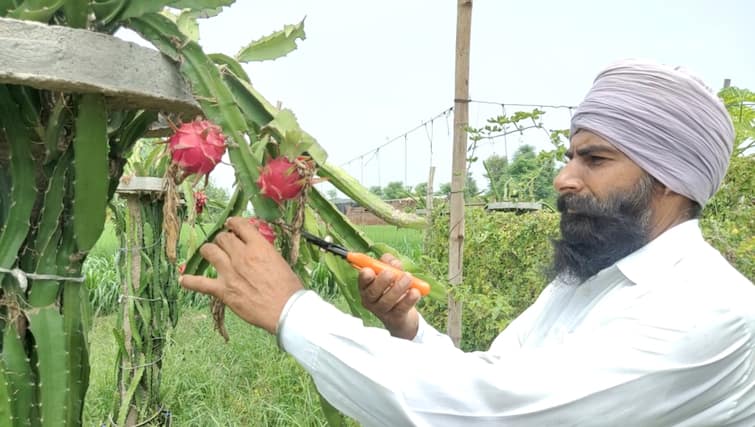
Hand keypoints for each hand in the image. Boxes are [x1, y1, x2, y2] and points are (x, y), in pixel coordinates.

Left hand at [179, 216, 303, 333]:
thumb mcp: (279, 260)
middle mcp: (241, 255)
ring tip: (209, 253)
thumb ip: (264, 252)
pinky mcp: (223, 290)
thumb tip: (256, 248)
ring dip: (209, 250)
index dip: (233, 223)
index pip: (240, 225)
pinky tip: (183, 280)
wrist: (285, 309)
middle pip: (223, 238)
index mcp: (258, 246)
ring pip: (209, 251)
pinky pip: (200, 284)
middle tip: (225, 244)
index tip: (231, 224)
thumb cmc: (288, 287)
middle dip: (223, 239)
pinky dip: (190, 281)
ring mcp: (230, 272)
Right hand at [358, 254, 420, 339]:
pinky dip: (409, 300)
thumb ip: (390, 264)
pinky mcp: (395, 318)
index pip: (362, 282)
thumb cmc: (394, 288)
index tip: (369, 270)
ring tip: (408, 277)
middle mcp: (370, 300)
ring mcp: (382, 311)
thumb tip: (393, 262)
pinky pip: (401, 308)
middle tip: (391, 273)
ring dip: (398, 288)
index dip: (364, 277)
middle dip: (381, 281)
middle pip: (372, 293)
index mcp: (366, 287)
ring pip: (387, 301)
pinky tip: (415, 292)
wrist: (402, 315)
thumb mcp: (392, 273)